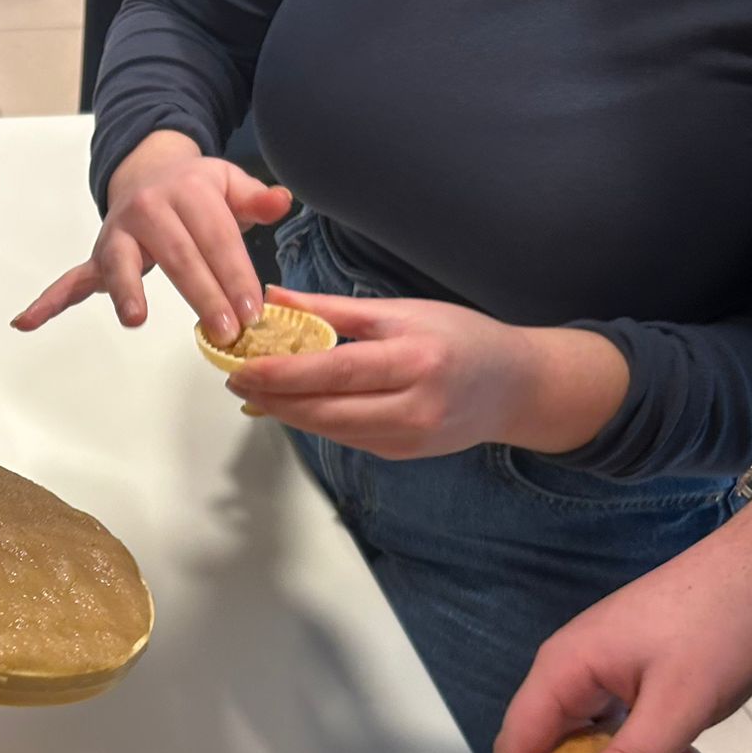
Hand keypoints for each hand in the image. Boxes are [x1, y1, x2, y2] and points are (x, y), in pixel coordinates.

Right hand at [14, 130, 292, 338]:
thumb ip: (255, 197)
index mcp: (188, 192)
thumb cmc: (197, 189)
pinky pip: (72, 280)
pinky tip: (26, 322)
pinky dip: (48, 302)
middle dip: (202, 295)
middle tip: (224, 330)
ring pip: (124, 265)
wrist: (149, 171)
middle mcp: (148, 209)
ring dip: (128, 292)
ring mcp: (120, 234)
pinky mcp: (100, 256)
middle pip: (179, 256)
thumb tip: (281, 200)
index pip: (216, 238)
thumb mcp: (230, 184)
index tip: (253, 311)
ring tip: (135, 318)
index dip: (235, 275)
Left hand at [228, 288, 628, 459]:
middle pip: (326, 410)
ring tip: (254, 392)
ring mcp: (408, 437)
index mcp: (415, 360)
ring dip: (287, 413)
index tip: (241, 367)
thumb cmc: (461, 338)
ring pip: (331, 429)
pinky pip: (347, 438)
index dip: (283, 374)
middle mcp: (413, 405)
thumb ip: (335, 310)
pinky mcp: (402, 454)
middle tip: (235, 380)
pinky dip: (315, 422)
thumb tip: (275, 298)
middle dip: (274, 398)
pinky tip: (291, 406)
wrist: (515, 388)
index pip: (335, 371)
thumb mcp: (403, 311)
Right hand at [494, 499, 751, 752]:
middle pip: (554, 742)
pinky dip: (645, 741)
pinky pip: (618, 717)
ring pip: (592, 734)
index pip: (518, 741)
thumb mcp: (679, 708)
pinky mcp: (628, 665)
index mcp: (563, 669)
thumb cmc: (717, 633)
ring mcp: (600, 664)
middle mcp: (569, 667)